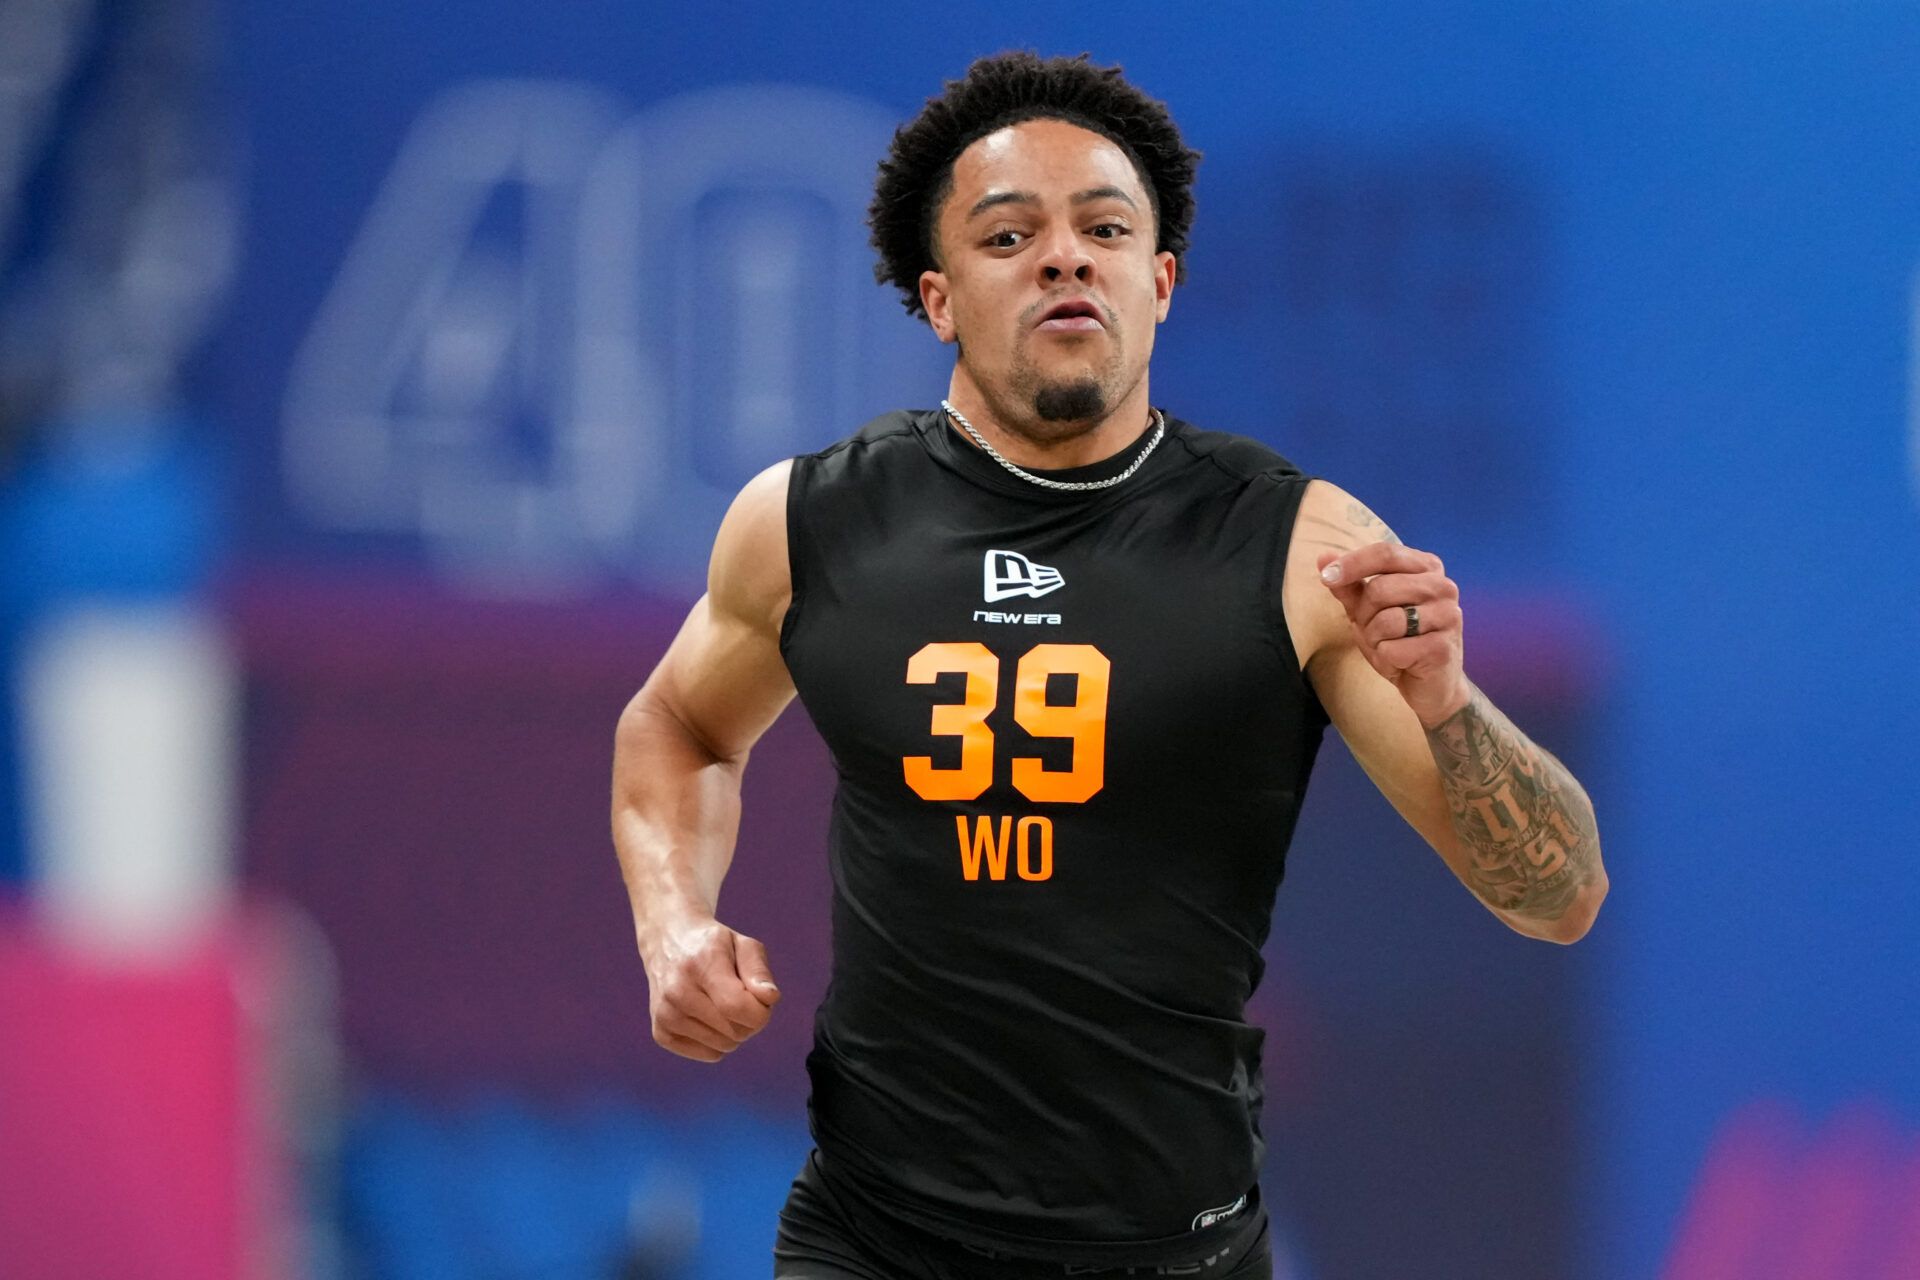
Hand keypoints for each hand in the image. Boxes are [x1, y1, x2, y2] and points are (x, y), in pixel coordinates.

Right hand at [636, 913, 780, 1062]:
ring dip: (734, 1030)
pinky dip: (717, 1041)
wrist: (665, 943)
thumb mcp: (741, 944)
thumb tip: (770, 998)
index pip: (738, 1008)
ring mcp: (665, 1015)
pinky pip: (711, 1055)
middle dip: (750, 1019)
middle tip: (740, 996)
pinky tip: (707, 1016)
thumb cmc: (713, 945)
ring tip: (721, 1004)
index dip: (761, 1011)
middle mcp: (677, 992)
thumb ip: (758, 971)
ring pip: (725, 1047)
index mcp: (700, 965)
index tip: (761, 998)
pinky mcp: (661, 1034)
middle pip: (735, 1032)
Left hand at [1317, 540, 1469, 728]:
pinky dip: (1385, 659)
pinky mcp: (1443, 648)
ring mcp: (1448, 616)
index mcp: (1427, 568)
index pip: (1385, 553)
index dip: (1352, 563)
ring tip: (1389, 646)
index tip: (1326, 577)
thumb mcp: (1368, 609)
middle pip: (1381, 588)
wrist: (1430, 684)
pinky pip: (1392, 650)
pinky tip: (1400, 663)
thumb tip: (1323, 557)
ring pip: (1386, 621)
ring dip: (1375, 639)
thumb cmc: (1399, 640)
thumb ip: (1349, 585)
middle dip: (1364, 615)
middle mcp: (1443, 587)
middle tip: (1374, 631)